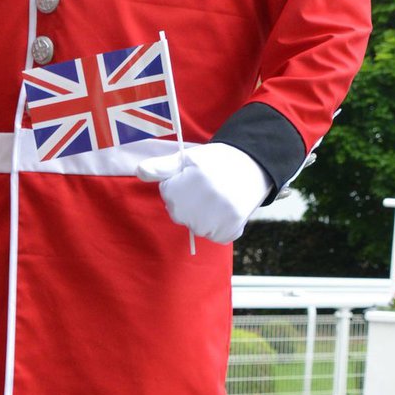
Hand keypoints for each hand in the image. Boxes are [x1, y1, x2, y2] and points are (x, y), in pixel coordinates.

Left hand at [136, 142, 270, 243]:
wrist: (255, 165)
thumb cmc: (217, 162)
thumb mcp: (188, 158)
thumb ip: (162, 167)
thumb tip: (139, 171)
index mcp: (191, 179)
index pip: (169, 194)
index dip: (180, 185)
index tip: (197, 177)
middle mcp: (205, 198)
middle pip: (179, 214)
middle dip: (189, 203)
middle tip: (209, 187)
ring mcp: (219, 214)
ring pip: (196, 227)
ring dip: (203, 217)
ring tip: (219, 198)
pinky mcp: (231, 227)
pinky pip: (214, 236)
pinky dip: (220, 228)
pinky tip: (227, 210)